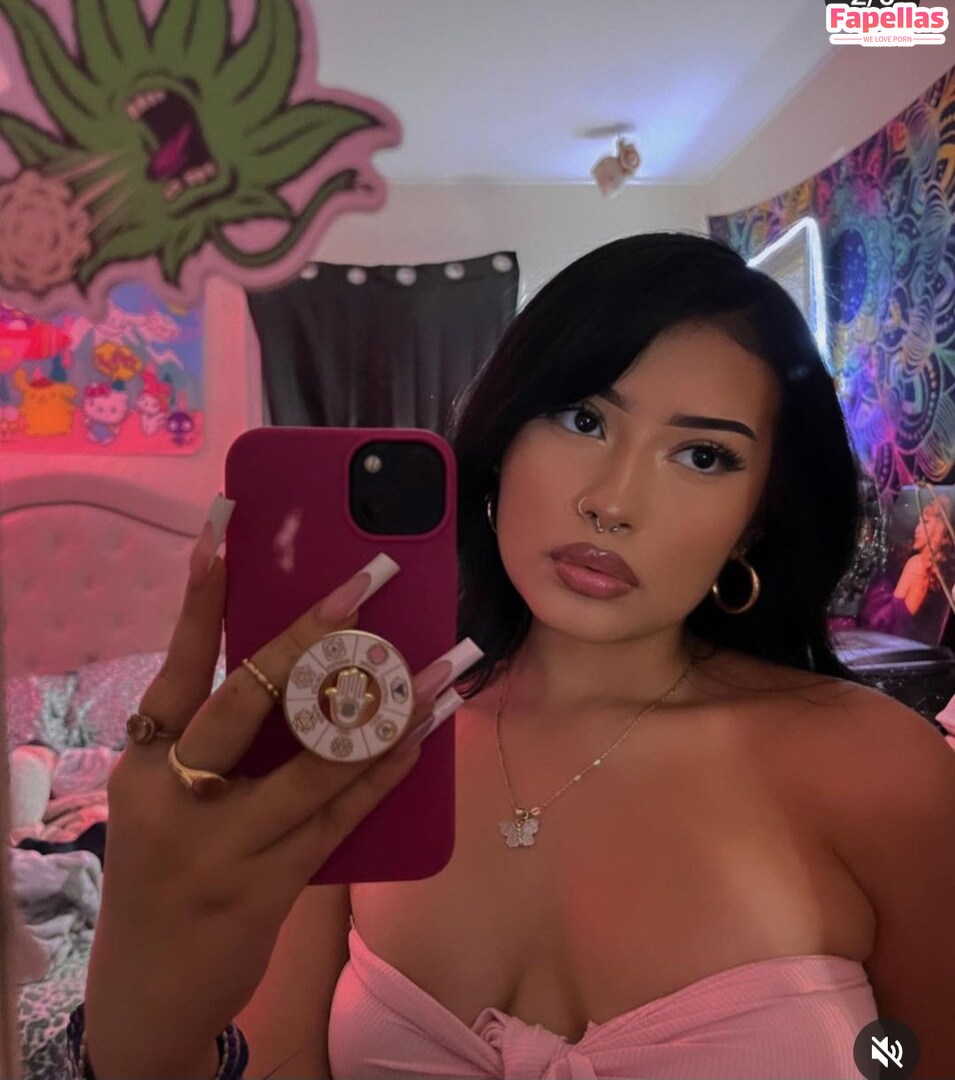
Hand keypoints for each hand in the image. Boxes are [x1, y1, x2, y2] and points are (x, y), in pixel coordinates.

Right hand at [84, 531, 474, 1078]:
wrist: (148, 988)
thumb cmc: (166, 867)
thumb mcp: (172, 796)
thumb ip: (220, 737)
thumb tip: (308, 663)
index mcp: (147, 758)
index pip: (180, 659)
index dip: (204, 591)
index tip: (227, 524)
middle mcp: (177, 792)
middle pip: (252, 695)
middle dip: (317, 633)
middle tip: (371, 578)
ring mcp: (224, 842)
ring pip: (319, 755)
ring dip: (388, 703)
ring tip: (443, 659)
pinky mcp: (270, 882)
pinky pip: (344, 810)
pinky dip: (389, 766)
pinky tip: (427, 728)